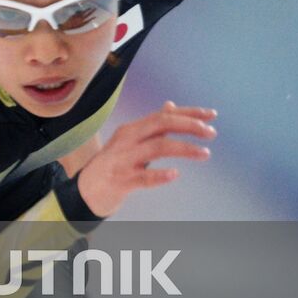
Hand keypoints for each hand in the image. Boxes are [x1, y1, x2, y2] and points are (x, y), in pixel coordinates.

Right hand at [77, 102, 214, 216]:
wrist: (85, 191)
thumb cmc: (113, 165)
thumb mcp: (130, 141)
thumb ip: (152, 126)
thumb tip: (171, 105)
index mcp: (132, 129)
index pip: (164, 115)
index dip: (189, 112)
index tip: (212, 115)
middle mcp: (127, 140)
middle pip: (161, 124)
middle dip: (188, 125)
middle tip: (211, 133)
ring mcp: (124, 160)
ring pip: (157, 147)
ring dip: (184, 148)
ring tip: (205, 153)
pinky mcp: (121, 180)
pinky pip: (143, 177)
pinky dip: (159, 175)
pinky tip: (174, 174)